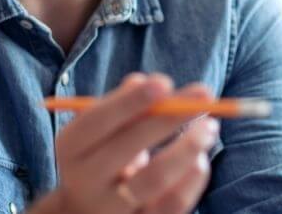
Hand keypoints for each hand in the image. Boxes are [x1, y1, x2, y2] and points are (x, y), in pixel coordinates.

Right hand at [30, 73, 218, 213]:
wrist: (89, 213)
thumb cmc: (102, 157)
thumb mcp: (102, 131)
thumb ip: (122, 106)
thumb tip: (145, 81)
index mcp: (71, 149)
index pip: (96, 121)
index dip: (129, 101)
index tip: (164, 81)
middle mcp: (85, 181)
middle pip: (127, 147)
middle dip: (168, 118)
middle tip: (203, 95)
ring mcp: (112, 208)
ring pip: (154, 179)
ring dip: (187, 148)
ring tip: (210, 126)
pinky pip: (174, 203)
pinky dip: (193, 178)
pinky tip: (201, 159)